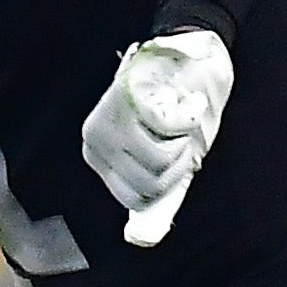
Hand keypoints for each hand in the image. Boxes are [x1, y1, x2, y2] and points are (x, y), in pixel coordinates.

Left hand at [80, 27, 231, 247]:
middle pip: (150, 187)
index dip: (170, 181)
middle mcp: (95, 139)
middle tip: (182, 133)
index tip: (177, 151)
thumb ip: (156, 190)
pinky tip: (182, 101)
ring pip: (160, 164)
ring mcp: (109, 119)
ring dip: (186, 143)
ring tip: (181, 116)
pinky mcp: (129, 98)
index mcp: (98, 154)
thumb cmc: (180, 103)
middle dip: (182, 164)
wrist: (192, 47)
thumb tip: (142, 238)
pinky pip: (168, 132)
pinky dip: (188, 119)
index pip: (134, 198)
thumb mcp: (168, 151)